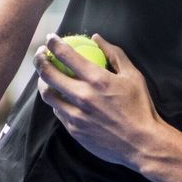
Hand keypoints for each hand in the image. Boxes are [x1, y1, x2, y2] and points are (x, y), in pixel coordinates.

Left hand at [35, 34, 163, 171]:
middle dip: (39, 59)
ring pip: (47, 95)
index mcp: (97, 80)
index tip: (50, 39)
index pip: (66, 55)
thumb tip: (96, 38)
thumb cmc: (140, 107)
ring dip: (42, 82)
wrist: (142, 143)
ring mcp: (76, 115)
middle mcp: (82, 96)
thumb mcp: (133, 76)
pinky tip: (60, 97)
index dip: (53, 43)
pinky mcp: (74, 130)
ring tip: (45, 76)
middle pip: (48, 74)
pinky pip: (58, 112)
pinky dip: (56, 101)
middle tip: (41, 55)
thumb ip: (114, 54)